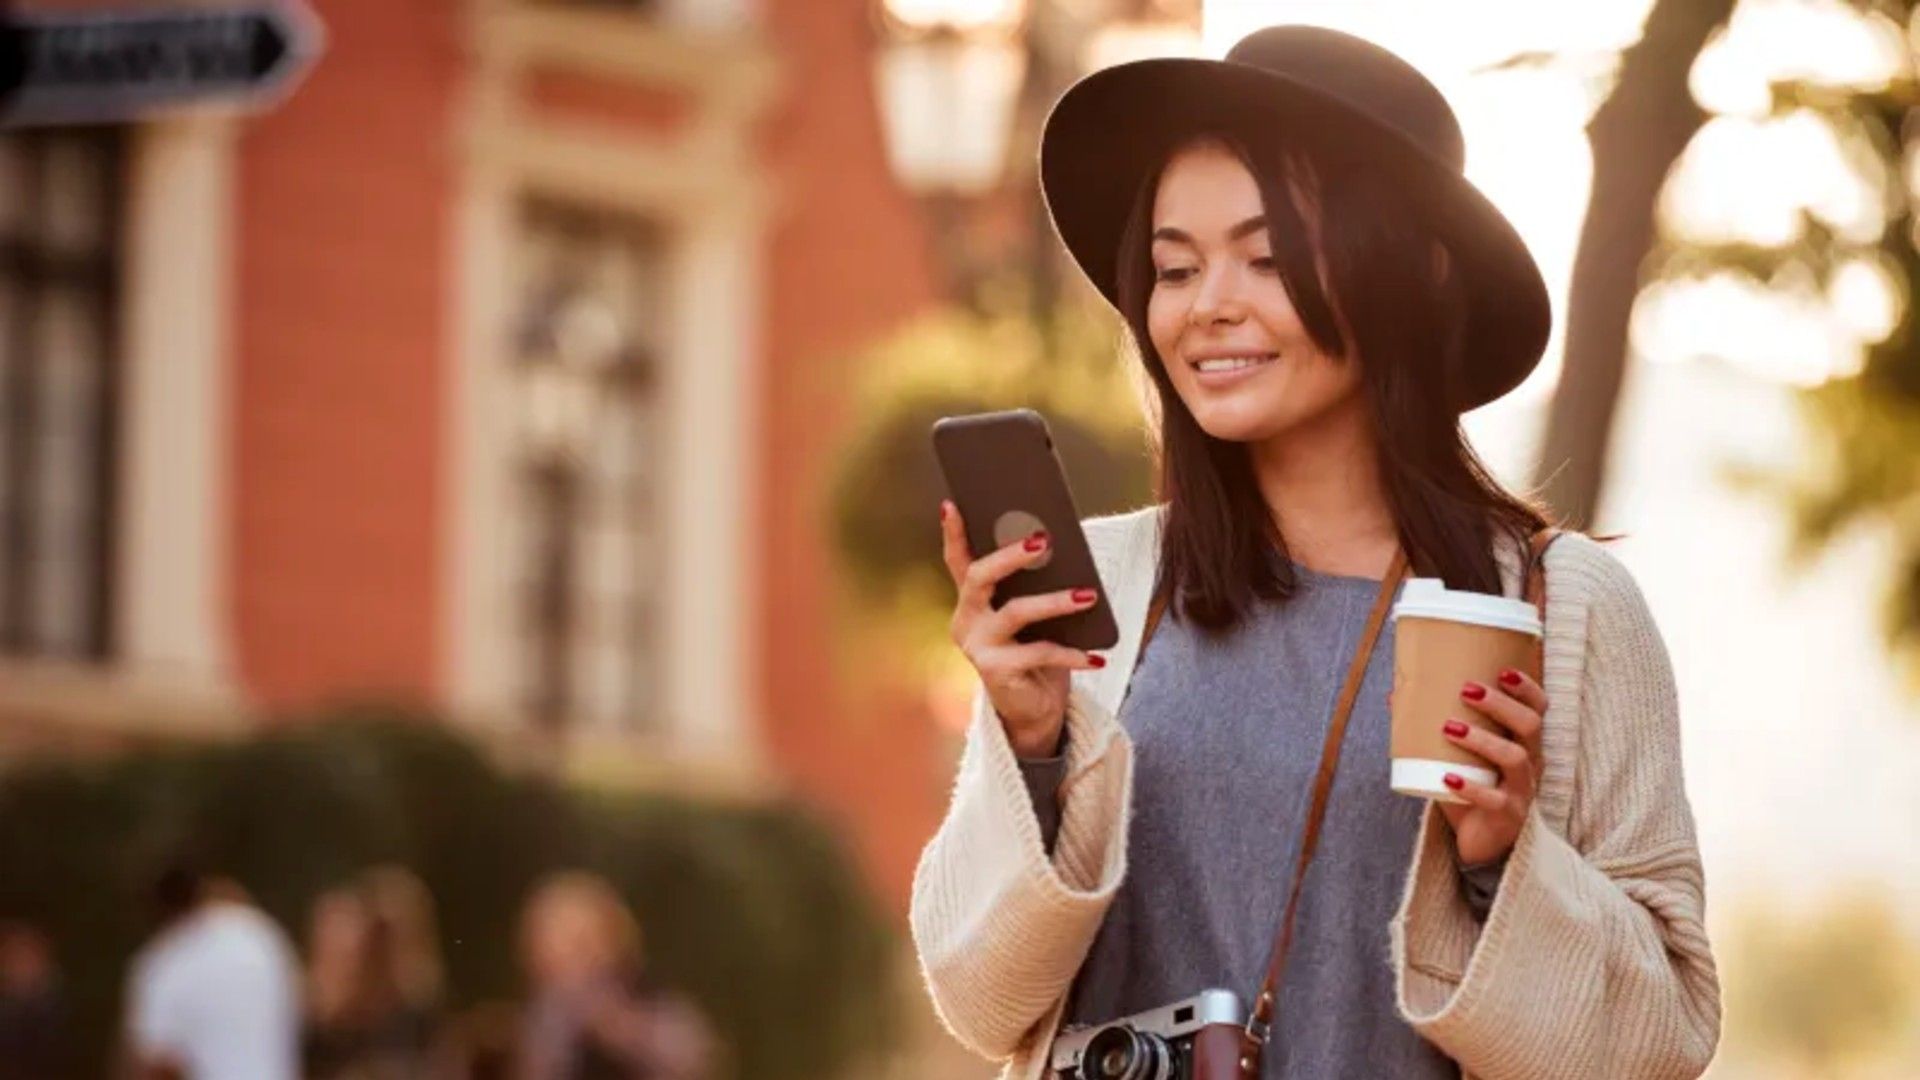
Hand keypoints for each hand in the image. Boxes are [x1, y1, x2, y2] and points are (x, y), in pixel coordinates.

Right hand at [939, 500, 1105, 756]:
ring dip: (1055, 602)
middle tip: (1044, 540)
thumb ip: (1035, 587)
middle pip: (980, 577)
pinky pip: (1038, 653)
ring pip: (1015, 612)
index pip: (957, 560)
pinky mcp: (995, 672)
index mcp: (972, 601)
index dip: (953, 533)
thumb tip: (1058, 549)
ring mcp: (977, 647)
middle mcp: (966, 620)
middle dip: (1010, 555)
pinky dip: (1071, 653)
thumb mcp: (1034, 617)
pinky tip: (1095, 656)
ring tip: (1088, 594)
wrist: (1034, 709)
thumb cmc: (1036, 653)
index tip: (952, 503)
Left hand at [1436, 669, 1548, 866]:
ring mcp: (1522, 791)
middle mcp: (1530, 763)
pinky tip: (1449, 779)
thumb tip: (1395, 694)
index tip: (1502, 670)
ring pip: (1515, 759)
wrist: (1481, 843)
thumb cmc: (1472, 789)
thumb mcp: (1457, 755)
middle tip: (1467, 689)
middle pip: (1529, 726)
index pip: (1538, 709)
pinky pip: (1495, 801)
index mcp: (1523, 743)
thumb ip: (1432, 726)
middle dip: (1501, 704)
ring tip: (1450, 728)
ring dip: (1483, 740)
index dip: (1526, 688)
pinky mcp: (1507, 816)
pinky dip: (1471, 790)